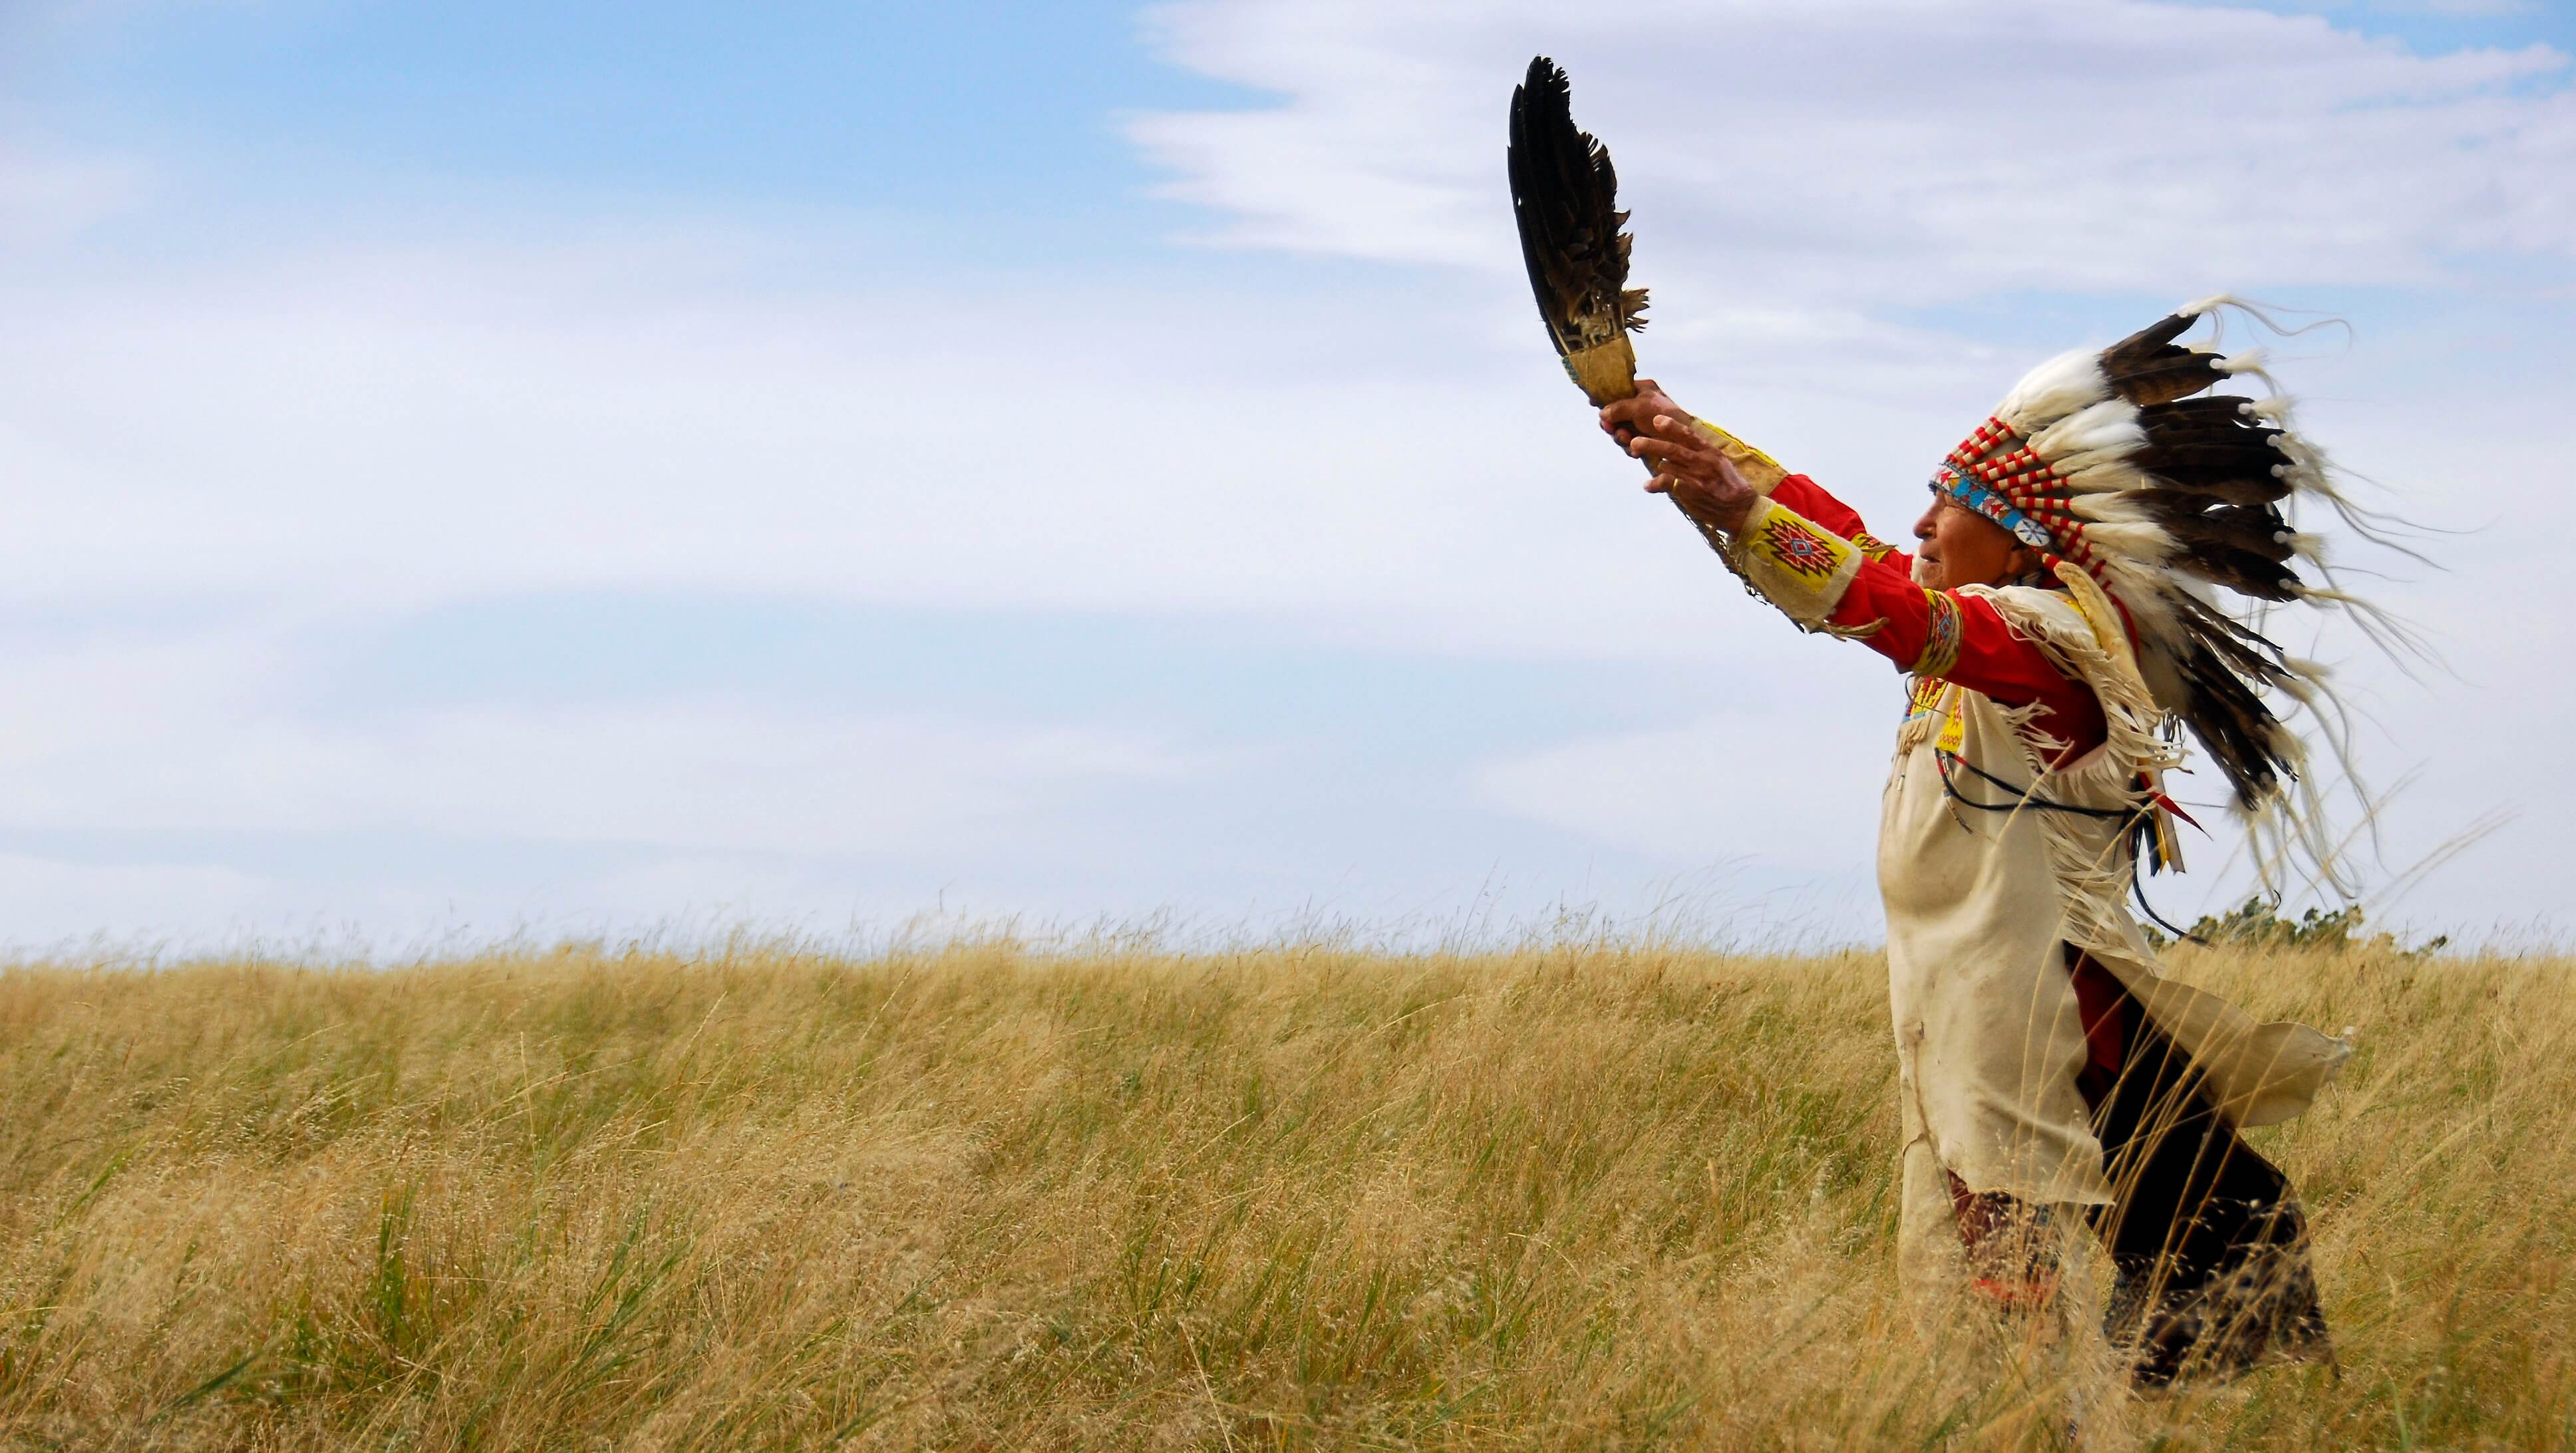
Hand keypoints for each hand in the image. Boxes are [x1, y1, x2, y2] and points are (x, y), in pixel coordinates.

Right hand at [1597, 378, 1687, 451]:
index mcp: (1643, 389)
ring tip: (1627, 440)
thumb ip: (1618, 408)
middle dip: (1612, 424)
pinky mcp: (1645, 440)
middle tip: (1611, 429)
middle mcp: (1642, 404)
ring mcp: (1642, 423)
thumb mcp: (1639, 407)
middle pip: (1615, 413)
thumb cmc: (1664, 418)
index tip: (1593, 403)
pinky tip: (1635, 452)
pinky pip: (1629, 443)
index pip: (1618, 389)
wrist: (1685, 444)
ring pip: (1620, 430)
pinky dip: (1630, 448)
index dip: (1605, 396)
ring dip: (1620, 437)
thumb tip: (1602, 413)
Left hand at [1599, 381, 1758, 532]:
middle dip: (1651, 444)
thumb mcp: (1719, 461)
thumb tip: (1680, 441)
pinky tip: (1647, 485)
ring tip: (1653, 467)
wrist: (1740, 508)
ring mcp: (1695, 477)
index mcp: (1710, 451)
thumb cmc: (1728, 484)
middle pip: (1672, 449)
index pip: (1689, 434)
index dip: (1671, 426)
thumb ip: (1700, 451)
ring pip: (1666, 466)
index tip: (1656, 420)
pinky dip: (1654, 484)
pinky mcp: (1689, 492)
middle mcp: (1702, 462)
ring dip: (1657, 466)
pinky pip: (1665, 484)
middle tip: (1635, 442)